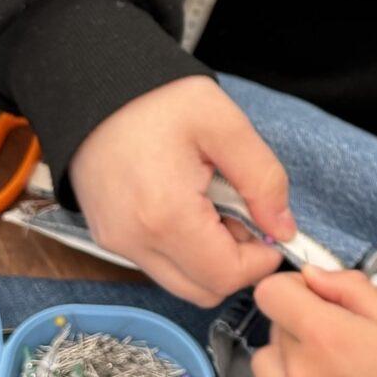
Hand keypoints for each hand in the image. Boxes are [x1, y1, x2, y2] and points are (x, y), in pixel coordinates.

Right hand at [70, 76, 295, 307]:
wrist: (93, 85)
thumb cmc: (158, 99)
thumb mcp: (225, 125)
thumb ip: (263, 180)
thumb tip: (284, 229)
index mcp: (166, 216)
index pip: (227, 276)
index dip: (261, 260)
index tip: (270, 227)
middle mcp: (134, 241)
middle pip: (204, 291)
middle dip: (236, 263)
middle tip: (242, 214)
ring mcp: (117, 242)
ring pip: (182, 282)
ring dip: (210, 258)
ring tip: (213, 205)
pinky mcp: (109, 237)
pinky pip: (159, 265)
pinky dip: (185, 250)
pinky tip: (188, 205)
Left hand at [252, 267, 376, 376]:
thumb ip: (350, 289)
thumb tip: (312, 275)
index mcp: (323, 334)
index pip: (271, 293)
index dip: (294, 289)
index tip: (319, 298)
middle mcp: (298, 370)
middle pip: (274, 326)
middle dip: (301, 322)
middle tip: (342, 336)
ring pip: (267, 362)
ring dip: (289, 356)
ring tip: (328, 366)